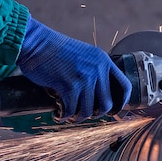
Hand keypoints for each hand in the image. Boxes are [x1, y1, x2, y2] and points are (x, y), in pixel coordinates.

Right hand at [17, 16, 131, 121]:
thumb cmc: (54, 49)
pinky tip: (58, 114)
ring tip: (69, 116)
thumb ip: (92, 69)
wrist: (36, 43)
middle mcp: (97, 69)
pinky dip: (64, 116)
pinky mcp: (69, 85)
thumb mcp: (82, 54)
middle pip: (106, 104)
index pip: (124, 86)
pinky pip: (71, 110)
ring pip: (88, 110)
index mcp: (103, 60)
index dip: (121, 102)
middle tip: (83, 114)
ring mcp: (84, 78)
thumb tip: (95, 92)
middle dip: (95, 114)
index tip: (113, 111)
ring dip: (78, 117)